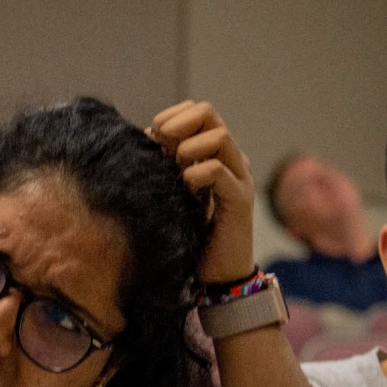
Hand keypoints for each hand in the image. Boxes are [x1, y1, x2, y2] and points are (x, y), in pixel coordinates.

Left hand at [147, 101, 254, 283]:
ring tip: (176, 167)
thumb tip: (146, 135)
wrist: (216, 275)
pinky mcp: (240, 200)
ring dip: (189, 146)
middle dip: (180, 122)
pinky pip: (220, 171)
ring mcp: (239, 177)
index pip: (199, 110)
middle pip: (210, 113)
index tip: (154, 133)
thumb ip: (164, 163)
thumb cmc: (190, 232)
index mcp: (214, 153)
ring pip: (220, 135)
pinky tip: (186, 186)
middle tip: (162, 143)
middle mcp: (230, 159)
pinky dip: (198, 172)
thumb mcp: (173, 191)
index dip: (173, 115)